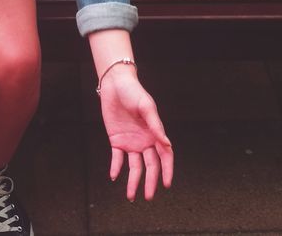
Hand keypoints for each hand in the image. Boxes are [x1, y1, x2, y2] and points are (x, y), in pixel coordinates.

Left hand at [98, 70, 173, 201]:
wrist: (115, 84)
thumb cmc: (134, 92)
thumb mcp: (146, 107)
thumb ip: (156, 126)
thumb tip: (166, 143)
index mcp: (155, 134)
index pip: (165, 157)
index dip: (167, 171)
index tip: (167, 184)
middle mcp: (145, 141)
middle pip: (150, 166)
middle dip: (150, 182)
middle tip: (148, 196)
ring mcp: (131, 142)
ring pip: (134, 166)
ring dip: (133, 181)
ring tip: (131, 195)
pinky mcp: (116, 140)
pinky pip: (117, 158)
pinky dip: (116, 167)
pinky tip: (114, 176)